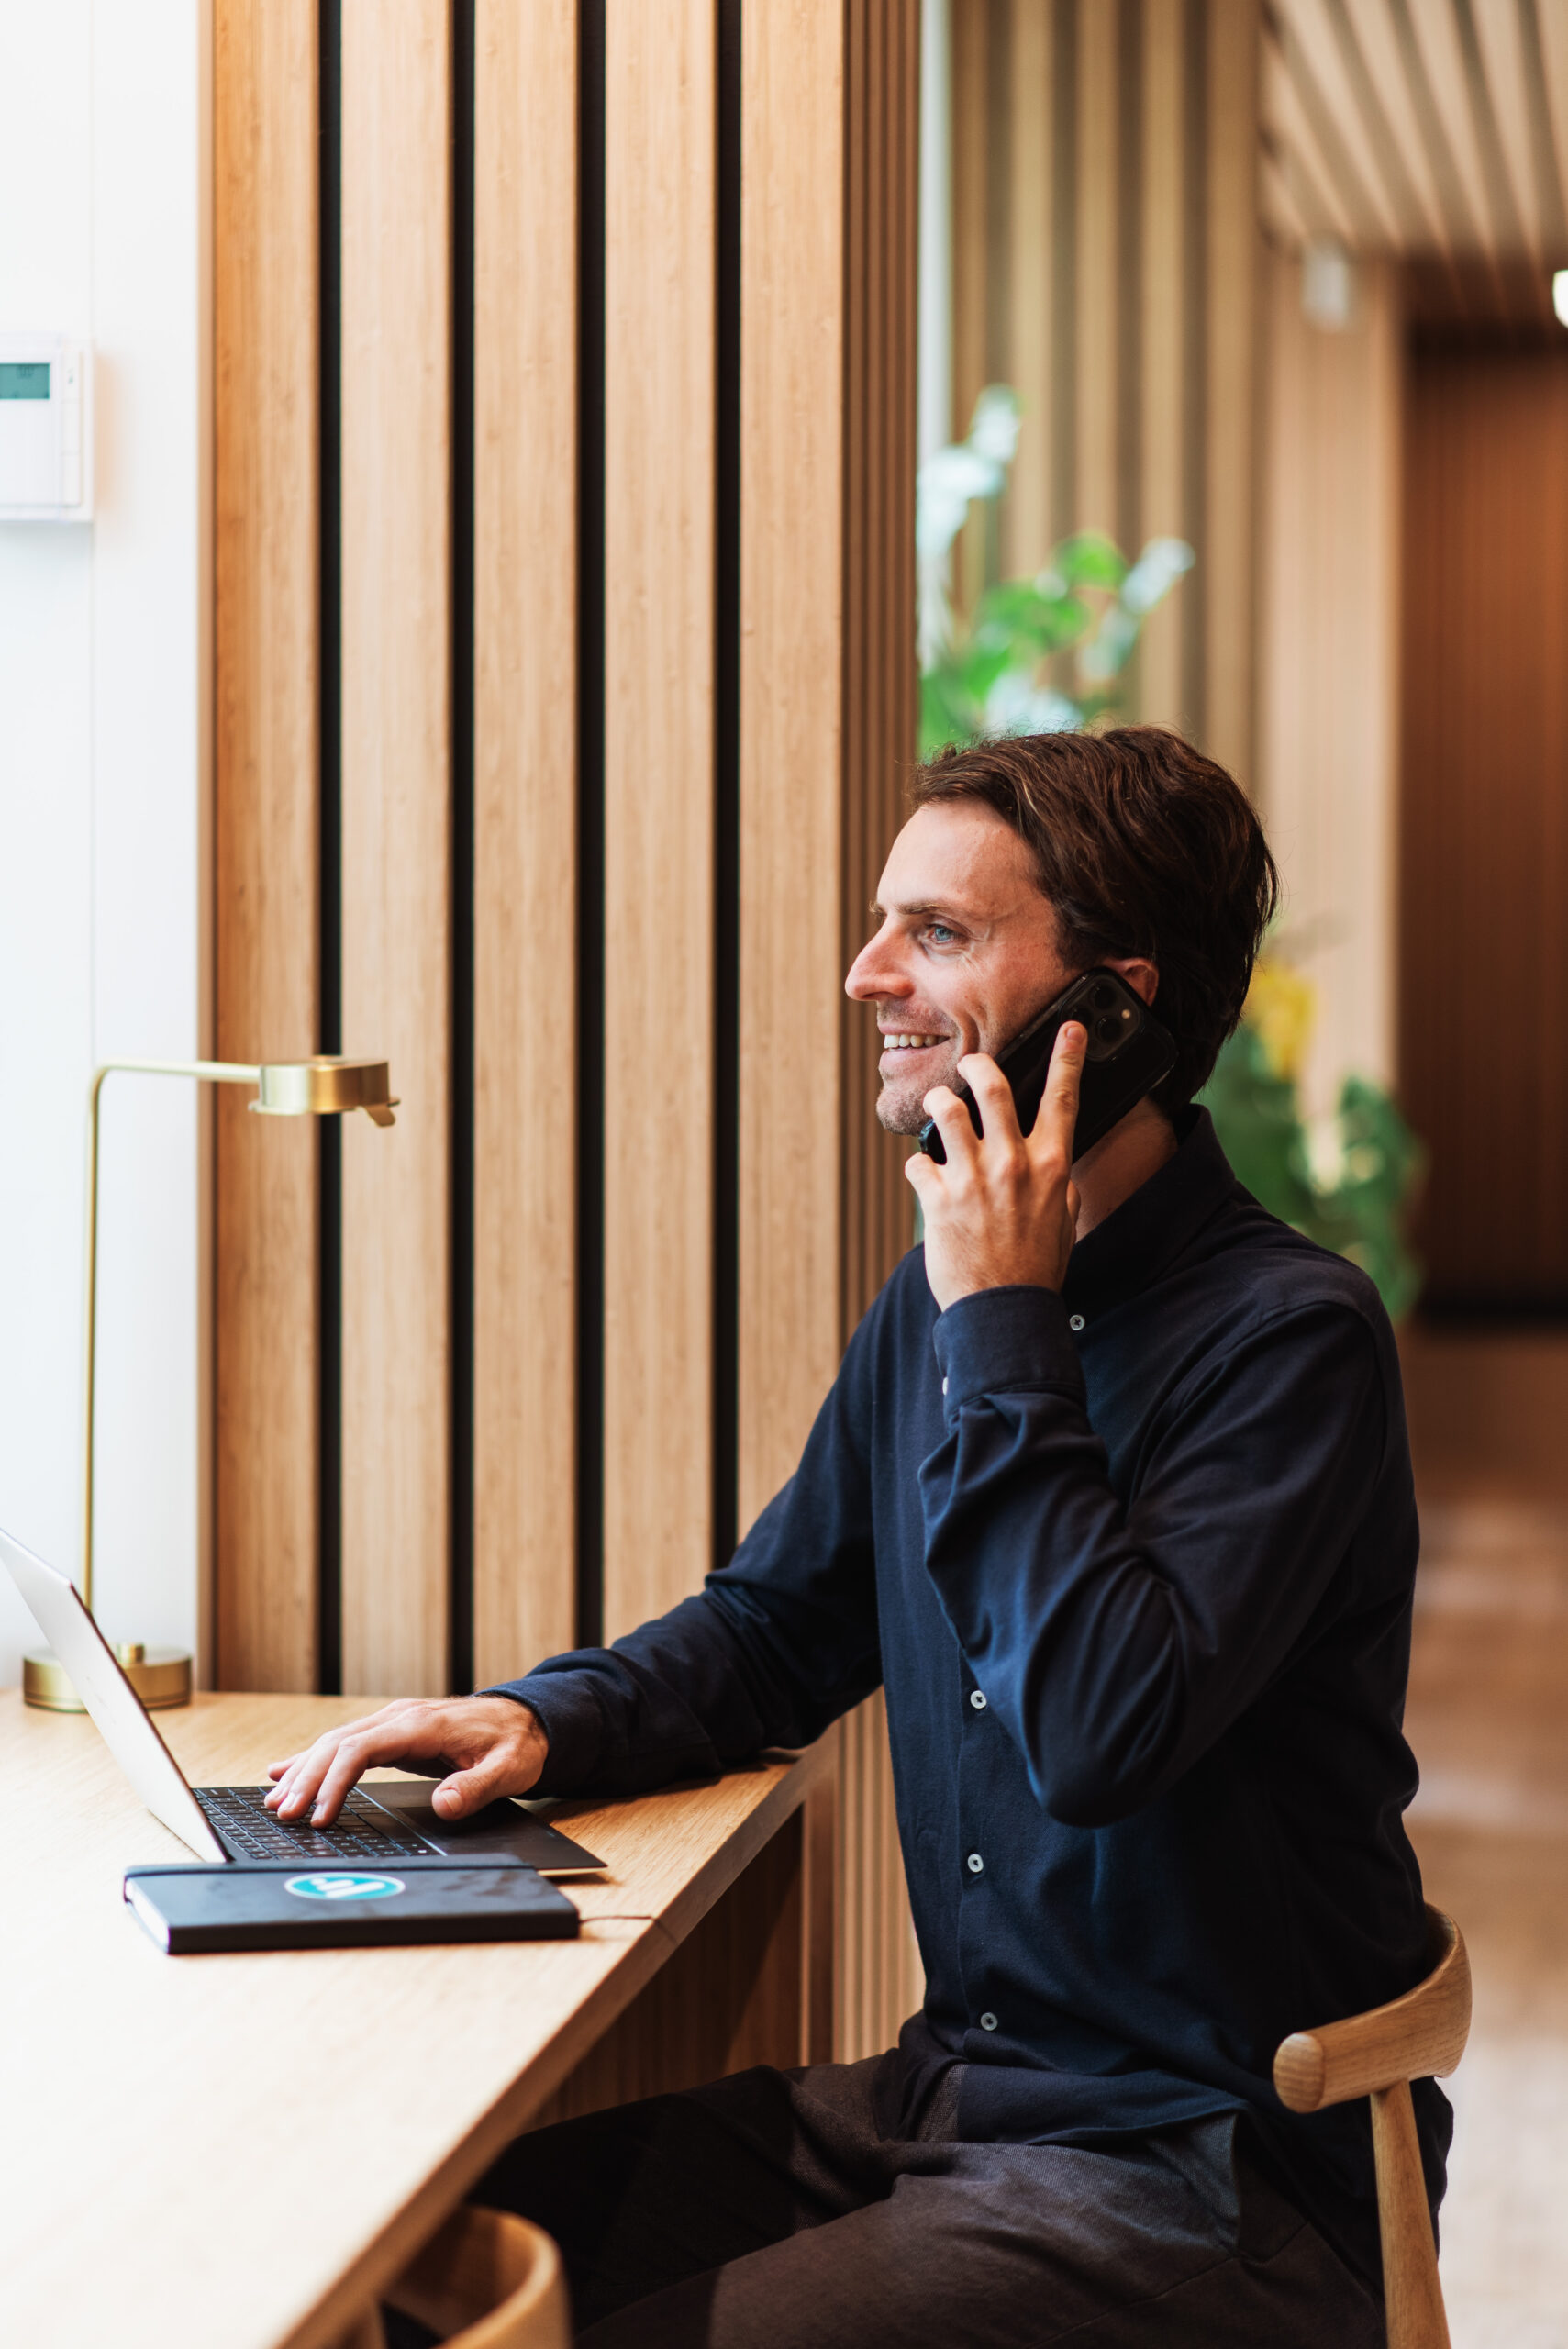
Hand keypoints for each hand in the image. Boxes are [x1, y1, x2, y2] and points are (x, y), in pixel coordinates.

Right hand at [265, 1695, 548, 1827]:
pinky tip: (284, 1770)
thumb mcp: (508, 1769)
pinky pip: (345, 1744)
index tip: (319, 1815)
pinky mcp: (392, 1731)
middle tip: (283, 1815)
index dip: (335, 1783)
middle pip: (338, 1745)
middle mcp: (399, 1718)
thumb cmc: (516, 1743)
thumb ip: (476, 1787)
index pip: (361, 1750)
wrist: (527, 1718)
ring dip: (303, 1770)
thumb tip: (444, 1805)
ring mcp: (393, 1722)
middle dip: (307, 1780)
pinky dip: (313, 1758)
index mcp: (421, 1726)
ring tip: (274, 1801)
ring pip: (335, 1743)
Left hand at [906, 1020, 1085, 1312]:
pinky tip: (924, 1178)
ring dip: (937, 1103)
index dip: (1068, 1057)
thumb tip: (1057, 1169)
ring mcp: (973, 1178)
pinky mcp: (938, 1198)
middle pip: (994, 1087)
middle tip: (972, 1066)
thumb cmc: (1035, 1269)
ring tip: (937, 1108)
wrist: (1003, 1310)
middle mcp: (1013, 1164)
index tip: (1070, 1028)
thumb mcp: (1064, 1221)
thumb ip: (1059, 1187)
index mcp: (1051, 1167)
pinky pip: (917, 1161)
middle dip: (979, 1066)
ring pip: (946, 1110)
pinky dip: (918, 1166)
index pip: (1063, 1099)